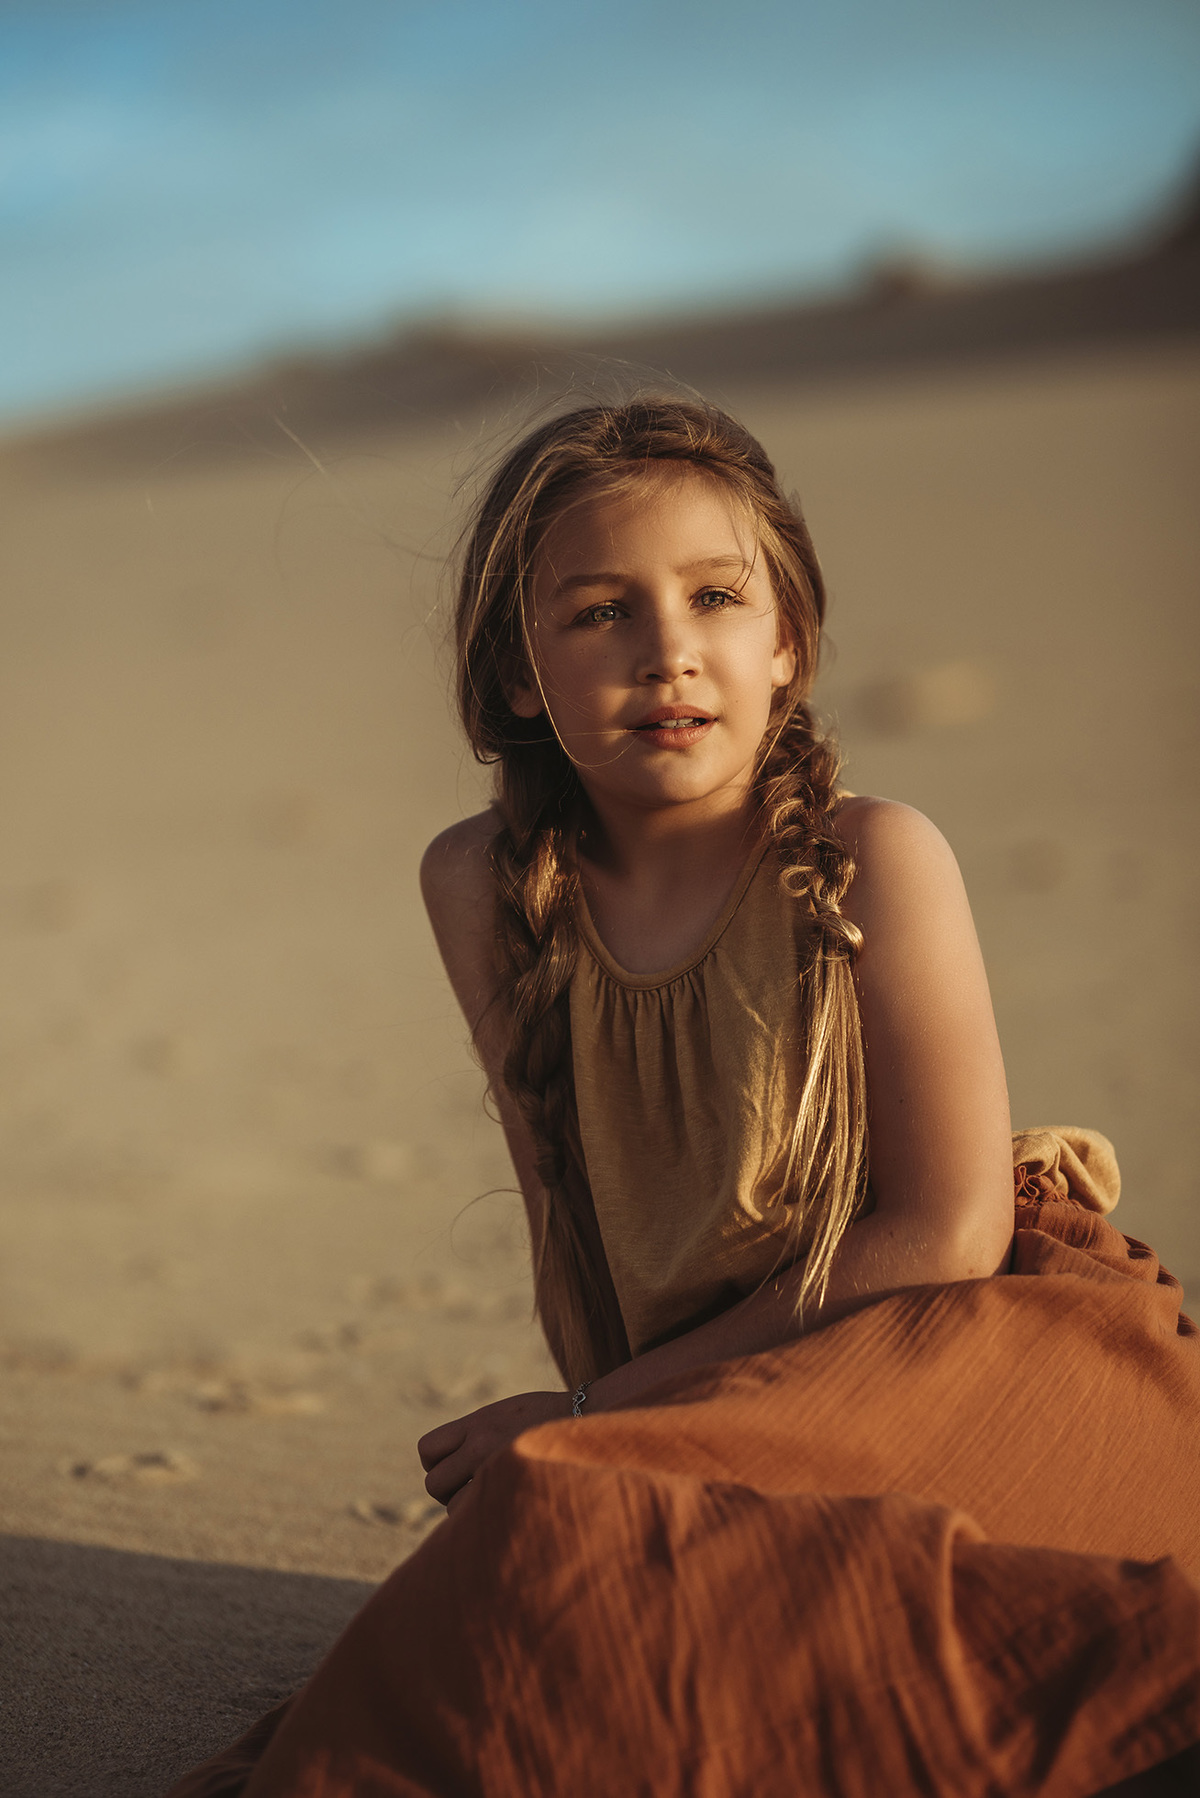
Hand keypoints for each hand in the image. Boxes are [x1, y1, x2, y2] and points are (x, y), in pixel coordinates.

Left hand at [418, 1389, 571, 1508]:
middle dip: (448, 1490)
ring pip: (454, 1507)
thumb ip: (478, 1434)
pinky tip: (508, 1504)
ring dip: (469, 1507)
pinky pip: (479, 1516)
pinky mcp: (513, 1490)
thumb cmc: (549, 1419)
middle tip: (475, 1487)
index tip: (459, 1466)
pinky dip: (486, 1516)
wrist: (593, 1419)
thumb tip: (455, 1468)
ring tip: (499, 1494)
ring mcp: (497, 1468)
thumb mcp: (507, 1413)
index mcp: (478, 1423)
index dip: (437, 1463)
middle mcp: (482, 1444)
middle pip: (434, 1483)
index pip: (427, 1450)